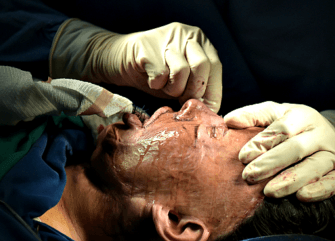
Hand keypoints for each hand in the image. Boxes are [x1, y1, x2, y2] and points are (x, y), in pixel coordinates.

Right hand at [94, 22, 222, 112]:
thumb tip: (212, 111)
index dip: (209, 91)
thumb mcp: (181, 83)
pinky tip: (150, 79)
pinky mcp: (148, 46)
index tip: (198, 106)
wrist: (119, 62)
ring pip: (181, 72)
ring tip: (163, 86)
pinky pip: (160, 75)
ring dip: (171, 89)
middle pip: (202, 66)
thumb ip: (197, 91)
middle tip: (179, 98)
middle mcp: (188, 35)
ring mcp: (168, 38)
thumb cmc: (155, 75)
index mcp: (201, 43)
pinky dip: (155, 85)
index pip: (214, 67)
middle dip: (191, 90)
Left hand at [224, 101, 334, 201]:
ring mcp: (332, 154)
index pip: (282, 129)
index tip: (243, 157)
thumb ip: (252, 115)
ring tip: (269, 192)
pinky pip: (334, 183)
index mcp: (302, 116)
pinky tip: (301, 197)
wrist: (328, 135)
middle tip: (249, 176)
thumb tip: (228, 121)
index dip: (262, 143)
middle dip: (271, 163)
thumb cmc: (292, 126)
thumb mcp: (274, 114)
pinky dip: (319, 190)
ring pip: (313, 167)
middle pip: (295, 148)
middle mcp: (319, 134)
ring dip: (290, 180)